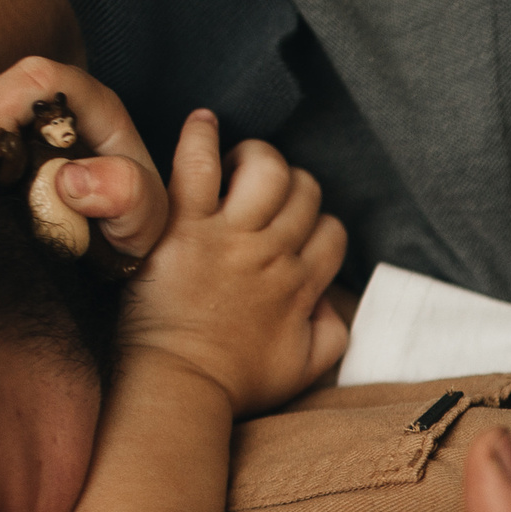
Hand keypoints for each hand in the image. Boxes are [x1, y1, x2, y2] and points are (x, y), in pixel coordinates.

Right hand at [0, 56, 169, 263]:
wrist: (121, 260)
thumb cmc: (136, 236)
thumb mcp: (145, 221)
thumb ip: (126, 193)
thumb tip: (70, 177)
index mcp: (98, 107)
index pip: (40, 77)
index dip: (4, 103)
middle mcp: (63, 107)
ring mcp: (33, 127)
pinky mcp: (11, 150)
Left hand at [127, 111, 349, 415]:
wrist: (178, 386)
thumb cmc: (233, 383)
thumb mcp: (302, 370)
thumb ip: (331, 335)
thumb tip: (332, 305)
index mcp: (299, 286)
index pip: (332, 233)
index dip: (316, 227)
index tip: (291, 235)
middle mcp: (271, 254)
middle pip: (306, 193)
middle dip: (292, 188)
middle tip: (262, 197)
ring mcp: (228, 237)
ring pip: (270, 169)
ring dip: (259, 158)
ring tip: (238, 165)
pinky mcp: (183, 226)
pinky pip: (198, 163)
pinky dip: (200, 135)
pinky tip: (202, 125)